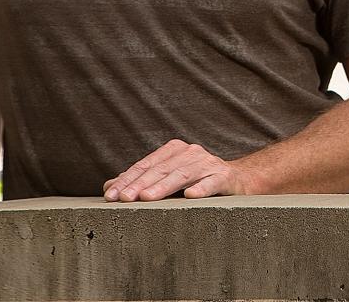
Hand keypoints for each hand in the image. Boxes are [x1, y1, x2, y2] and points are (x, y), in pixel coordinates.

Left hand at [103, 138, 253, 200]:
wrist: (238, 180)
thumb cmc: (198, 180)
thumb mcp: (169, 177)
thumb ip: (141, 180)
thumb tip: (109, 187)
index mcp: (174, 150)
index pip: (145, 165)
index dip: (127, 179)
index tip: (110, 195)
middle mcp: (190, 153)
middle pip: (161, 169)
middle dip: (140, 184)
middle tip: (124, 199)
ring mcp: (208, 163)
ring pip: (182, 175)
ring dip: (163, 187)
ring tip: (146, 198)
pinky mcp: (224, 176)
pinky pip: (211, 183)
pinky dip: (201, 189)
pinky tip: (190, 196)